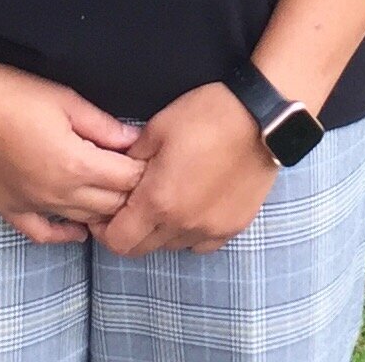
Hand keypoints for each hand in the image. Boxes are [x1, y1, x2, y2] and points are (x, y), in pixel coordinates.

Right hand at [0, 57, 147, 245]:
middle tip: (139, 180)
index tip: (153, 161)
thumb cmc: (12, 93)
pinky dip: (65, 235)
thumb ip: (103, 126)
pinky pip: (44, 234)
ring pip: (84, 221)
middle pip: (111, 206)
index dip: (144, 171)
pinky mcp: (11, 209)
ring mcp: (34, 205)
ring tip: (117, 201)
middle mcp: (59, 193)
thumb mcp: (66, 100)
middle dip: (131, 194)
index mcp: (77, 164)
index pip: (128, 180)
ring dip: (104, 214)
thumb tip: (135, 140)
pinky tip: (78, 230)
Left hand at [91, 83, 277, 256]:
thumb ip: (131, 158)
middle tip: (130, 206)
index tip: (103, 212)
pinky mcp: (234, 227)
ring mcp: (211, 230)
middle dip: (129, 232)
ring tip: (162, 202)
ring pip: (171, 247)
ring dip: (159, 232)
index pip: (118, 241)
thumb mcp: (156, 128)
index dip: (104, 230)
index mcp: (158, 201)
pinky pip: (201, 244)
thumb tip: (117, 174)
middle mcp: (183, 225)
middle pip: (142, 249)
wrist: (261, 119)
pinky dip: (189, 233)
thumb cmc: (205, 116)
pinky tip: (190, 208)